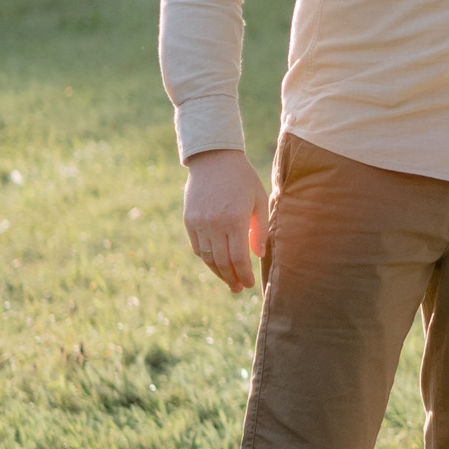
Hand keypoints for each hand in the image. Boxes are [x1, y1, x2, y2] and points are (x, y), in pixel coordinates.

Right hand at [184, 148, 266, 293]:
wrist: (213, 159)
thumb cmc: (242, 179)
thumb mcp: (259, 200)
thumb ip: (260, 229)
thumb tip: (258, 256)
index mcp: (234, 219)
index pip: (238, 258)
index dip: (244, 274)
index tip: (249, 284)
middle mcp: (214, 224)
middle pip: (221, 262)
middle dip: (231, 279)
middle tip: (239, 289)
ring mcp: (199, 223)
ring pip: (207, 258)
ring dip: (218, 273)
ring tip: (228, 281)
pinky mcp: (189, 220)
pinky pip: (197, 247)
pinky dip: (206, 258)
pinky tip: (216, 264)